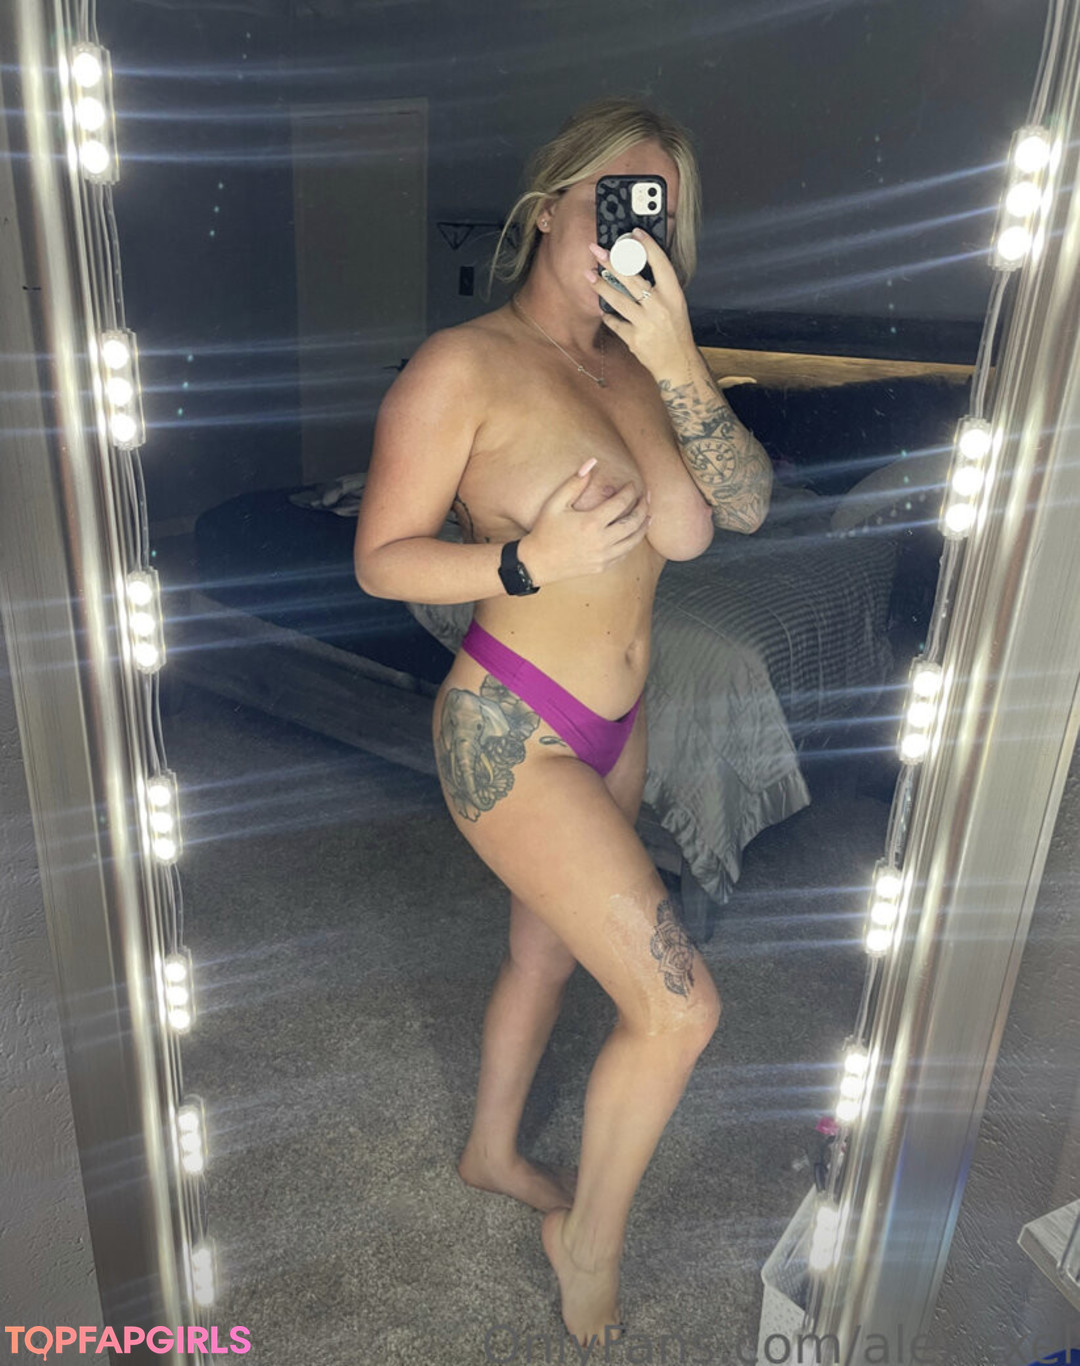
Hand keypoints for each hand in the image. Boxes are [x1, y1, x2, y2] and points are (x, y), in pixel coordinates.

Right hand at [518, 458, 651, 585]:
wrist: (538, 562)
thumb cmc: (545, 530)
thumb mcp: (555, 503)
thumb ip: (575, 482)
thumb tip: (592, 462)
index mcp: (591, 523)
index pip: (621, 503)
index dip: (630, 491)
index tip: (632, 484)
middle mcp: (601, 541)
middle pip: (633, 522)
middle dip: (643, 507)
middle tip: (646, 497)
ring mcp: (603, 556)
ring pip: (633, 541)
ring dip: (644, 527)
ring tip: (649, 515)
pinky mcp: (602, 566)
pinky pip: (625, 553)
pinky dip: (632, 542)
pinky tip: (634, 534)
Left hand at [585, 228, 695, 376]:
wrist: (678, 363)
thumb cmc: (676, 330)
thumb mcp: (675, 305)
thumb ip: (660, 288)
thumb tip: (636, 266)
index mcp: (673, 295)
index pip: (661, 264)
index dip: (648, 246)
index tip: (635, 233)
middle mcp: (660, 307)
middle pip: (632, 280)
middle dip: (612, 262)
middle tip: (597, 250)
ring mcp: (646, 324)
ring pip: (618, 300)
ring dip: (601, 286)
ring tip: (589, 275)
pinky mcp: (634, 340)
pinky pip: (615, 322)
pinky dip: (609, 316)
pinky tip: (605, 311)